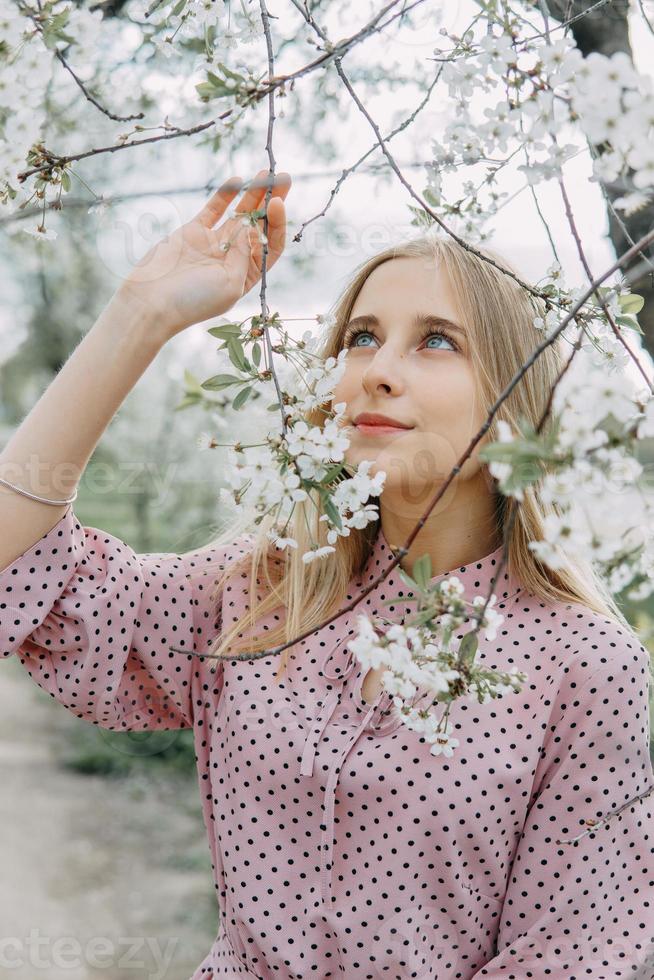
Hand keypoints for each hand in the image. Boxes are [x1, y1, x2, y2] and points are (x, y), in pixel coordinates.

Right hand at [113, 168, 291, 340]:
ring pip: (239, 214)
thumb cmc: (193, 301)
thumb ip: (242, 256)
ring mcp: (214, 243)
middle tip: (286, 178)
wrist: (152, 301)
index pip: (270, 245)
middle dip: (272, 202)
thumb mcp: (229, 285)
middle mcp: (233, 258)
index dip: (277, 224)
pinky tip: (238, 180)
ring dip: (254, 194)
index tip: (277, 203)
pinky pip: (213, 209)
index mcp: (246, 275)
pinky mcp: (193, 232)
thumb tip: (247, 228)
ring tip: (267, 174)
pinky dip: (225, 195)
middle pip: (259, 226)